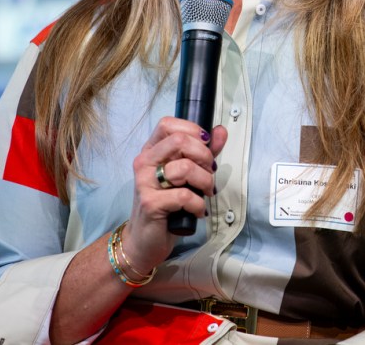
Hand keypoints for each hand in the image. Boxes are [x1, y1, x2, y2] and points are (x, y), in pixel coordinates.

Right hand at [120, 117, 227, 273]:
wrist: (145, 240)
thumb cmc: (167, 205)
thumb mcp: (186, 176)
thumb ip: (202, 152)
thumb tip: (220, 131)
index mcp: (151, 151)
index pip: (168, 124)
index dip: (192, 130)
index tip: (206, 145)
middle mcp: (144, 162)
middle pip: (179, 141)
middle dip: (204, 155)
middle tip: (210, 172)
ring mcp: (145, 182)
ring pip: (185, 168)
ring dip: (205, 181)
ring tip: (206, 193)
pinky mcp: (150, 203)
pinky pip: (184, 195)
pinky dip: (199, 204)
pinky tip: (198, 211)